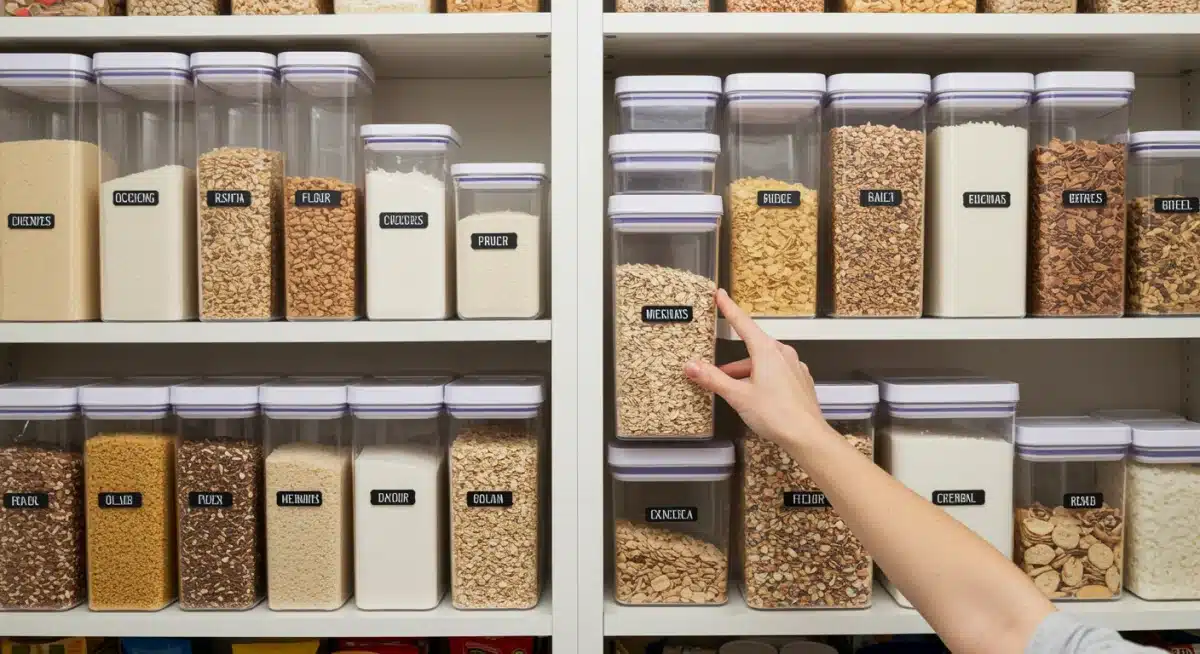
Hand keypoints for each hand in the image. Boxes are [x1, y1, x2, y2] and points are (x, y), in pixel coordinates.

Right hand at [684, 289, 824, 447]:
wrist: (806, 435)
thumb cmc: (776, 414)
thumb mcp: (738, 396)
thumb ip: (713, 379)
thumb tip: (692, 366)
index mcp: (767, 351)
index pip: (742, 323)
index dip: (728, 308)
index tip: (720, 294)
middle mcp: (783, 354)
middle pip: (751, 348)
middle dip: (733, 362)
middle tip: (718, 373)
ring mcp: (794, 367)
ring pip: (763, 363)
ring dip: (747, 373)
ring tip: (735, 392)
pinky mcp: (800, 380)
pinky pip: (776, 373)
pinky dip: (762, 379)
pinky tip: (757, 397)